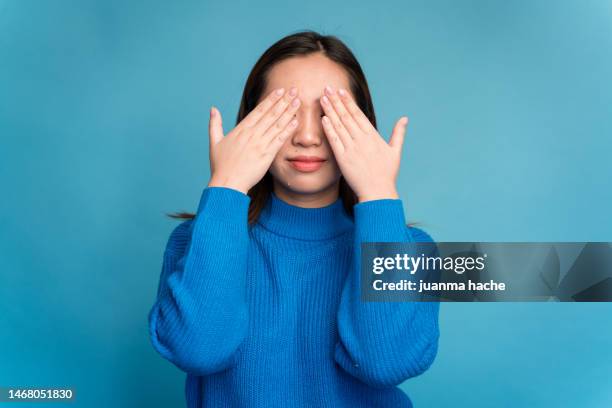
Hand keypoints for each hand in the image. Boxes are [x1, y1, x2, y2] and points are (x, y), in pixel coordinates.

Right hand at [207, 87, 300, 193]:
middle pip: (270, 114)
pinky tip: (295, 122)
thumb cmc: (220, 165)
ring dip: (288, 112)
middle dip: (283, 101)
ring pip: (277, 124)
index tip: (280, 90)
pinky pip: (279, 140)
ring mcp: (260, 144)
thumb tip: (213, 109)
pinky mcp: (266, 155)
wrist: (227, 183)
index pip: (259, 110)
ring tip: (298, 102)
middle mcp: (251, 134)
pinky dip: (287, 130)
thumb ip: (215, 124)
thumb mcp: (214, 142)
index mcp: (240, 129)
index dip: (271, 99)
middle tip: (294, 90)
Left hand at [319, 85, 407, 202]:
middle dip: (336, 101)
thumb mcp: (395, 151)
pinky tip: (323, 118)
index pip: (358, 114)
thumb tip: (405, 118)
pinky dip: (328, 129)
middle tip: (327, 88)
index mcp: (373, 136)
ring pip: (339, 125)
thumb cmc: (387, 173)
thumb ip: (398, 133)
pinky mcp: (343, 158)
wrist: (378, 191)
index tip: (341, 91)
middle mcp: (362, 139)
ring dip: (330, 111)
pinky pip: (334, 141)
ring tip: (323, 99)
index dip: (348, 101)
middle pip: (346, 116)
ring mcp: (352, 148)